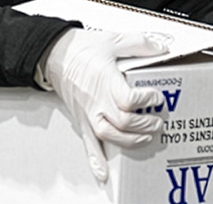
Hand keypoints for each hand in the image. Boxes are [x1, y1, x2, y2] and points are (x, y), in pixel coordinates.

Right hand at [42, 28, 168, 182]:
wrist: (53, 53)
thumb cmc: (79, 48)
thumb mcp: (112, 40)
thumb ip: (138, 44)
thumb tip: (159, 49)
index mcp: (105, 80)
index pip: (129, 100)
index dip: (146, 100)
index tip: (156, 97)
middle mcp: (97, 99)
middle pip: (124, 122)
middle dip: (146, 124)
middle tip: (157, 120)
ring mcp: (89, 112)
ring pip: (110, 135)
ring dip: (131, 141)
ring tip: (146, 137)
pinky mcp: (82, 118)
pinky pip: (88, 142)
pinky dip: (95, 160)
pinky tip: (103, 172)